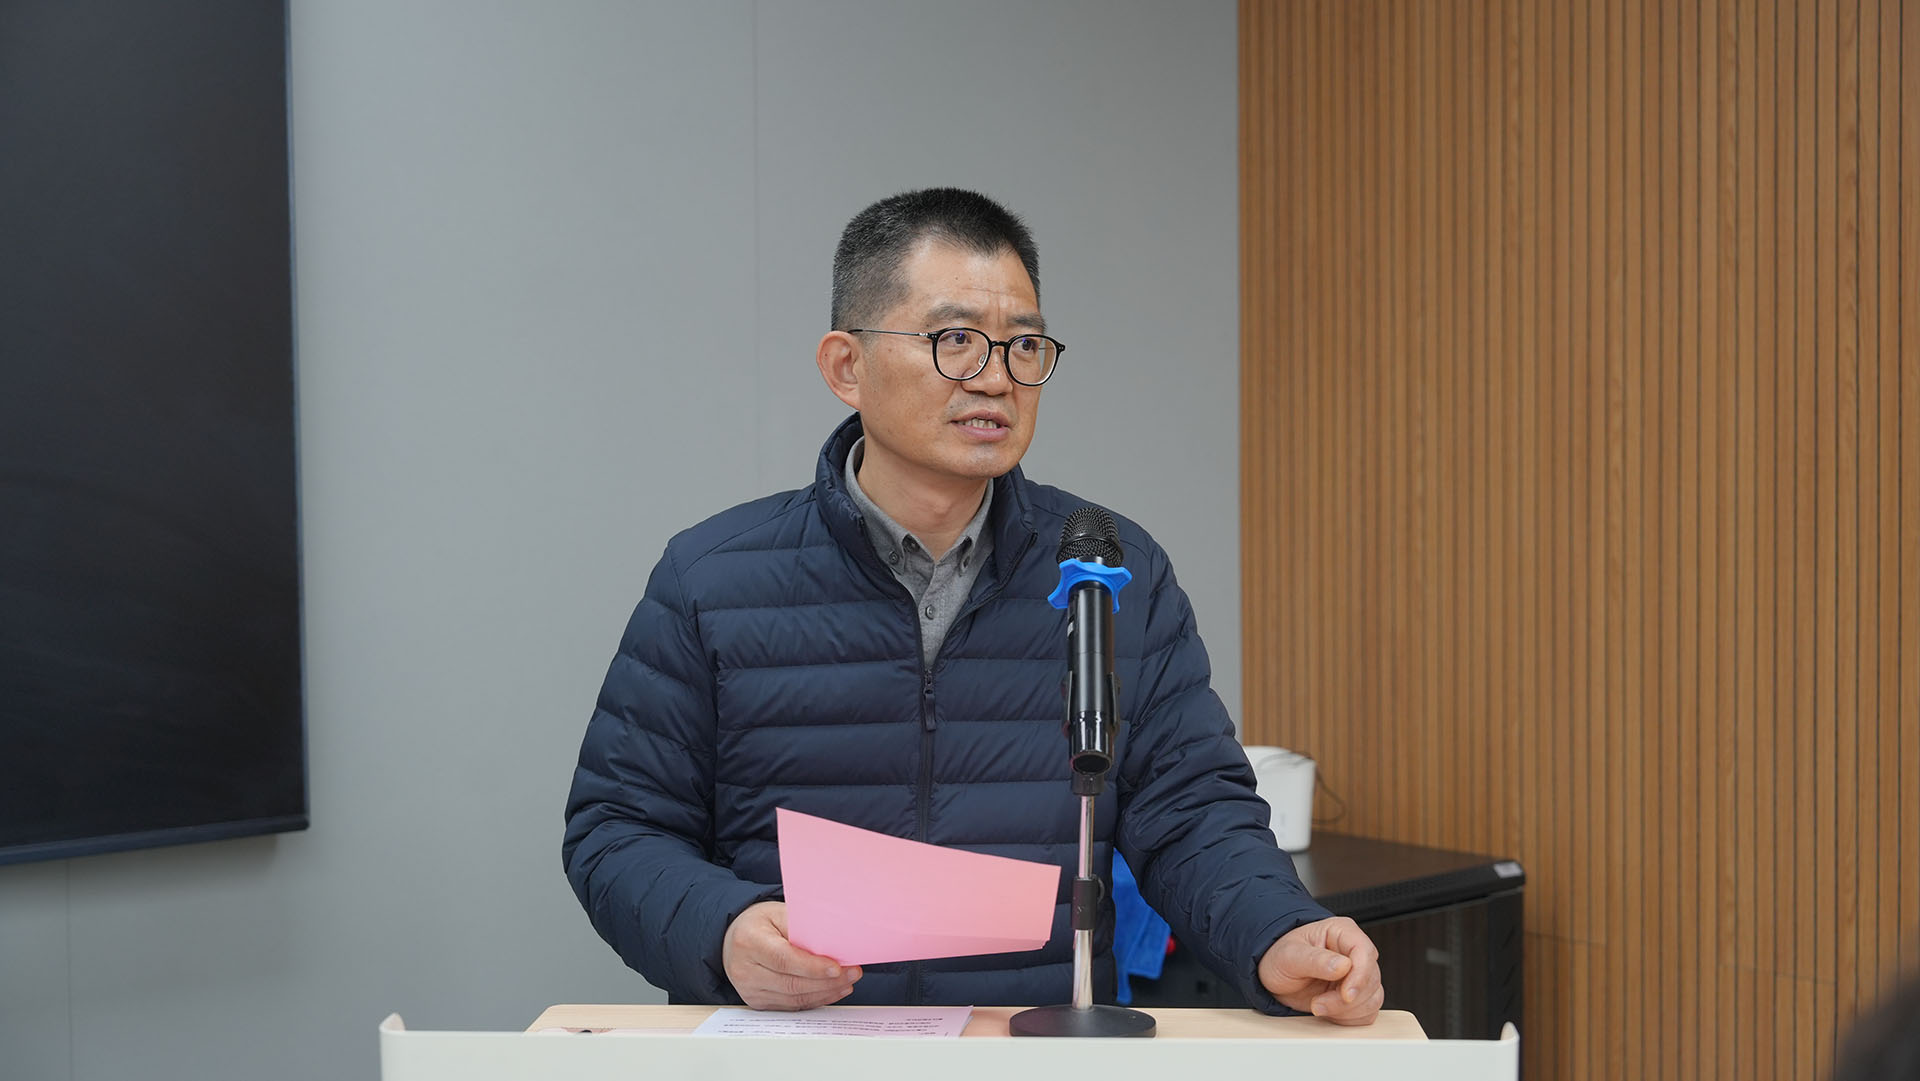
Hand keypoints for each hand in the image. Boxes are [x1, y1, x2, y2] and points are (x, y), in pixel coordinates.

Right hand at [721, 901, 861, 1010]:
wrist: (734, 938)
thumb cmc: (760, 923)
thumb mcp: (778, 913)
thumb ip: (803, 926)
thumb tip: (835, 940)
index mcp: (749, 942)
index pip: (783, 959)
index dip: (812, 967)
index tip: (837, 967)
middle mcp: (745, 969)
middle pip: (791, 983)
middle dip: (827, 981)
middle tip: (852, 972)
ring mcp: (750, 990)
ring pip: (794, 999)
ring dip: (825, 992)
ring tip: (847, 981)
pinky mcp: (757, 1002)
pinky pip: (791, 1006)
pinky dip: (815, 1000)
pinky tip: (832, 991)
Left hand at [1257, 916, 1383, 1024]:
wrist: (1275, 978)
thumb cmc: (1280, 958)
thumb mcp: (1289, 956)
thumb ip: (1315, 960)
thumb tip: (1344, 966)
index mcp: (1341, 932)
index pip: (1365, 952)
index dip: (1360, 976)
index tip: (1346, 995)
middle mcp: (1354, 953)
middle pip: (1371, 979)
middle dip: (1345, 999)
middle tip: (1317, 1003)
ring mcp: (1358, 975)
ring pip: (1372, 998)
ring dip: (1346, 1010)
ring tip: (1318, 1006)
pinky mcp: (1358, 996)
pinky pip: (1367, 1013)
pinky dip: (1349, 1019)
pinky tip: (1329, 1012)